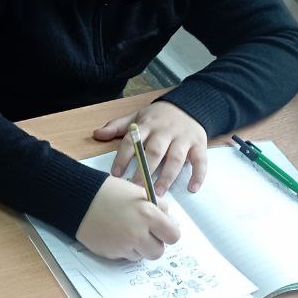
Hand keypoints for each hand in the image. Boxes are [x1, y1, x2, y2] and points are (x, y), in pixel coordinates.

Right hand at [76, 175, 180, 260]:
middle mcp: (138, 232)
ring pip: (141, 256)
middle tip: (145, 234)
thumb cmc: (108, 192)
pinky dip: (123, 248)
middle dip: (153, 244)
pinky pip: (125, 256)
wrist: (79, 200)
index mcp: (148, 214)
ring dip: (138, 247)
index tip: (162, 229)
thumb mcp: (137, 191)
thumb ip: (157, 206)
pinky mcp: (111, 253)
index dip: (168, 233)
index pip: (173, 236)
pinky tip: (114, 234)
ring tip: (126, 232)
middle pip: (158, 252)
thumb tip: (168, 221)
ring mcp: (124, 245)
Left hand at [94, 100, 208, 196]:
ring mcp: (184, 138)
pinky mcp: (199, 144)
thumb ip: (118, 127)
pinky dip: (198, 174)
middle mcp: (165, 131)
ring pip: (176, 158)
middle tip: (136, 188)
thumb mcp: (137, 117)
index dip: (123, 157)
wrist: (189, 105)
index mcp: (147, 125)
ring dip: (167, 176)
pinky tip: (192, 188)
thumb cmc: (158, 117)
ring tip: (158, 192)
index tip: (116, 173)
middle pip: (155, 151)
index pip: (133, 141)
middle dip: (145, 170)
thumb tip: (96, 134)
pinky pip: (200, 160)